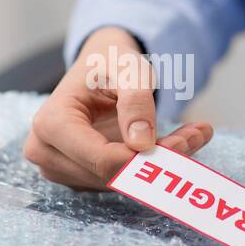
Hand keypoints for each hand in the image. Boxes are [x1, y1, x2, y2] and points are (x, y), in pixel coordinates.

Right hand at [23, 26, 213, 188]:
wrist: (99, 67)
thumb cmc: (110, 63)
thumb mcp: (129, 69)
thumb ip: (136, 101)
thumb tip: (142, 144)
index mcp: (51, 123)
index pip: (100, 159)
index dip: (141, 159)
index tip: (182, 143)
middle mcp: (47, 152)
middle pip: (110, 173)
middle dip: (157, 160)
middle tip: (197, 134)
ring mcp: (60, 170)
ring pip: (118, 182)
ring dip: (159, 164)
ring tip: (192, 134)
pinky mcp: (78, 179)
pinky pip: (119, 182)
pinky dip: (149, 167)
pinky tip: (174, 143)